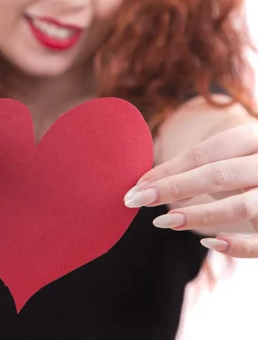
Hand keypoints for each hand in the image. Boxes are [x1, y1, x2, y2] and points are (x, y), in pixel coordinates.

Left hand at [124, 122, 257, 257]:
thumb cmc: (255, 164)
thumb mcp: (239, 152)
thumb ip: (207, 164)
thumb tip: (151, 180)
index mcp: (254, 136)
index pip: (204, 152)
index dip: (168, 169)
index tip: (137, 185)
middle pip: (217, 174)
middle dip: (173, 188)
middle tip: (137, 200)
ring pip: (240, 205)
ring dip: (199, 215)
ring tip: (166, 222)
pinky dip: (238, 245)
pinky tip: (209, 244)